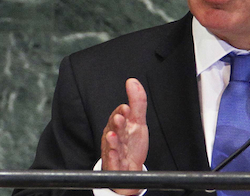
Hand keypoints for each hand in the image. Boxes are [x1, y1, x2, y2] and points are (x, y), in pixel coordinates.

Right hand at [101, 78, 148, 194]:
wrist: (129, 167)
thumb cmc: (131, 143)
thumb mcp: (137, 122)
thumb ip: (137, 102)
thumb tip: (133, 81)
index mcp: (119, 126)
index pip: (119, 116)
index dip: (122, 112)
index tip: (126, 108)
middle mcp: (114, 137)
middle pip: (114, 129)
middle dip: (116, 124)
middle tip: (119, 118)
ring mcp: (113, 151)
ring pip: (111, 145)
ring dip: (112, 140)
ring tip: (114, 136)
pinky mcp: (114, 165)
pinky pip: (112, 162)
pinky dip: (113, 159)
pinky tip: (114, 154)